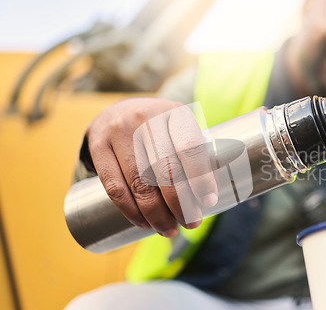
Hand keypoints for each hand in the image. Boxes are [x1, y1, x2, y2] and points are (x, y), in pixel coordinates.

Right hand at [85, 98, 217, 236]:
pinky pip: (114, 186)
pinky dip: (130, 210)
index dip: (200, 178)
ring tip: (168, 230)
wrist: (118, 111)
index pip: (190, 147)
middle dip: (180, 203)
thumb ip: (196, 154)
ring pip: (140, 182)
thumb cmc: (160, 129)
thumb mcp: (180, 128)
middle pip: (166, 169)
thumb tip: (212, 196)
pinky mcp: (97, 145)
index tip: (208, 202)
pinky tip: (143, 222)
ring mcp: (118, 131)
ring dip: (156, 214)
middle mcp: (145, 118)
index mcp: (174, 113)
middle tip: (190, 223)